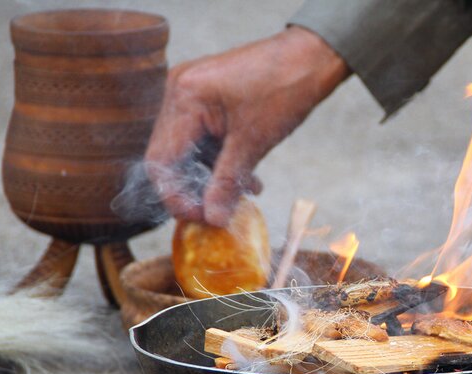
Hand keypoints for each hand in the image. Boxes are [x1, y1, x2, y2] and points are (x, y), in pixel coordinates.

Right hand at [145, 26, 349, 225]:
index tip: (202, 218)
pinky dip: (220, 159)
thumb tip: (212, 219)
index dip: (176, 196)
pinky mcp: (206, 97)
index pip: (160, 161)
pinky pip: (202, 136)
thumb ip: (227, 182)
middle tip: (220, 212)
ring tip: (244, 194)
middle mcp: (178, 91)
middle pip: (169, 156)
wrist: (311, 57)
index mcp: (184, 98)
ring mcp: (191, 92)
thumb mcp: (253, 143)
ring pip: (188, 149)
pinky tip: (247, 178)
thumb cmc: (284, 91)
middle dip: (194, 189)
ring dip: (211, 177)